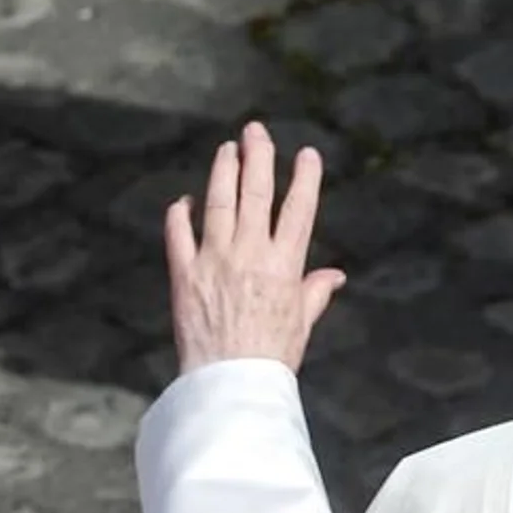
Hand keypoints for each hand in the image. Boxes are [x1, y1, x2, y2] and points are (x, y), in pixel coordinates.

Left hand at [165, 121, 345, 374]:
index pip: (299, 210)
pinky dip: (180, 213)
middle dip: (258, 156)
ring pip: (218, 202)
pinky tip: (184, 200)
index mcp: (284, 265)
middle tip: (256, 130)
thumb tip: (334, 274)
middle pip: (256, 193)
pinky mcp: (183, 274)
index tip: (307, 154)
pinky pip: (178, 233)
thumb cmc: (270, 357)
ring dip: (222, 171)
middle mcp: (249, 254)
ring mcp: (213, 260)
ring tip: (227, 149)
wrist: (229, 382)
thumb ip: (314, 292)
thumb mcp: (301, 323)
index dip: (304, 179)